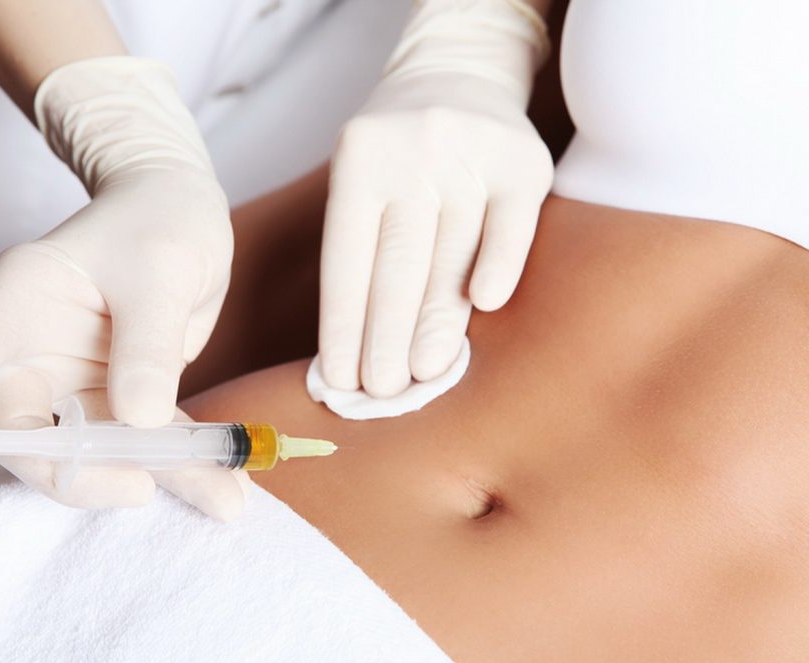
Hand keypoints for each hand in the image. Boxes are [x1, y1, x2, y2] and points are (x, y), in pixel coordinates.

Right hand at [0, 57, 245, 519]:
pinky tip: (224, 491)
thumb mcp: (160, 269)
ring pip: (87, 449)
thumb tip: (138, 420)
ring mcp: (72, 378)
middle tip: (140, 488)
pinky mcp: (115, 397)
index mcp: (17, 300)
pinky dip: (180, 466)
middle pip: (21, 427)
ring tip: (219, 498)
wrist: (182, 209)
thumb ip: (147, 341)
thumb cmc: (160, 220)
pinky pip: (141, 443)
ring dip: (146, 478)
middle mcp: (33, 348)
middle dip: (70, 470)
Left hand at [318, 0, 553, 397]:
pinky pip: (511, 225)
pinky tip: (485, 308)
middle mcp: (411, 152)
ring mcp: (469, 152)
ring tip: (422, 374)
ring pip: (451, 253)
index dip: (343, 324)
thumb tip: (361, 349)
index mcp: (359, 160)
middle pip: (396, 263)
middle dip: (385, 336)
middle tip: (381, 390)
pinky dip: (498, 265)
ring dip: (436, 322)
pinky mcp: (523, 162)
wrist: (458, 72)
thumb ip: (362, 244)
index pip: (346, 259)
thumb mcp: (361, 174)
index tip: (338, 378)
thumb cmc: (399, 151)